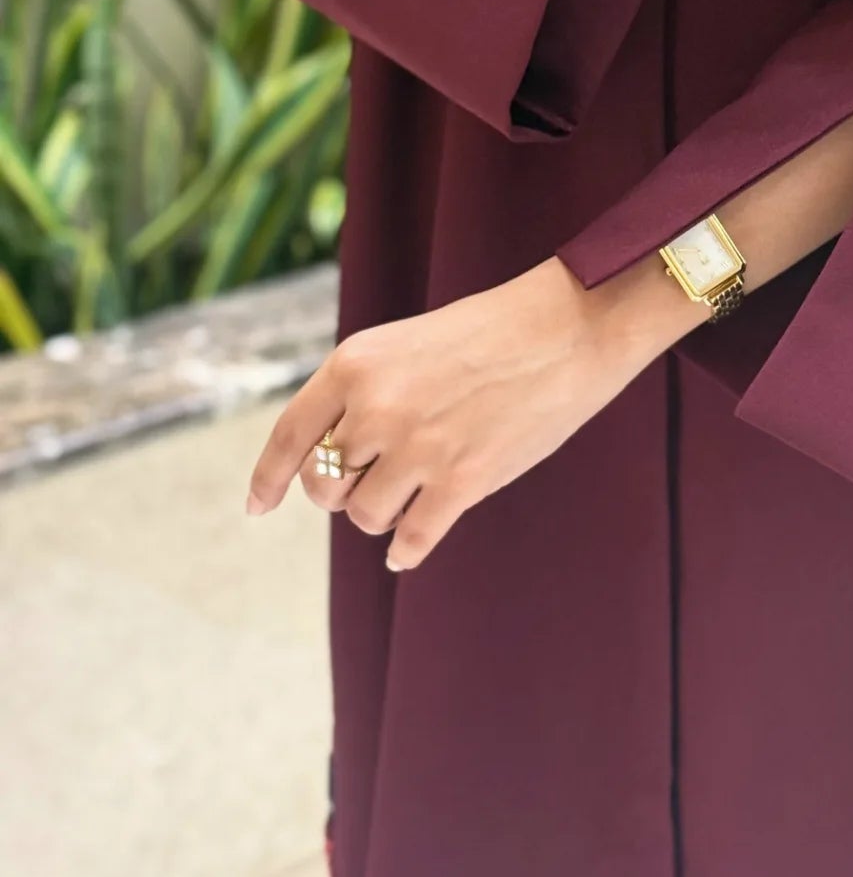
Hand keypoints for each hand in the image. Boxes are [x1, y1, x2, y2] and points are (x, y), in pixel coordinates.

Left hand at [245, 256, 687, 568]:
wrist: (570, 326)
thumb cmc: (494, 330)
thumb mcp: (408, 344)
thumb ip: (367, 392)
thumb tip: (338, 460)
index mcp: (355, 365)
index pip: (289, 436)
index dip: (268, 479)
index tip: (257, 508)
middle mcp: (377, 409)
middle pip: (325, 484)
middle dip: (340, 492)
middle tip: (369, 483)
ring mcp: (419, 449)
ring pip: (366, 516)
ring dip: (382, 515)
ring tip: (411, 496)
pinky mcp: (463, 482)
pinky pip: (412, 540)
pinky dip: (406, 550)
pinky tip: (409, 549)